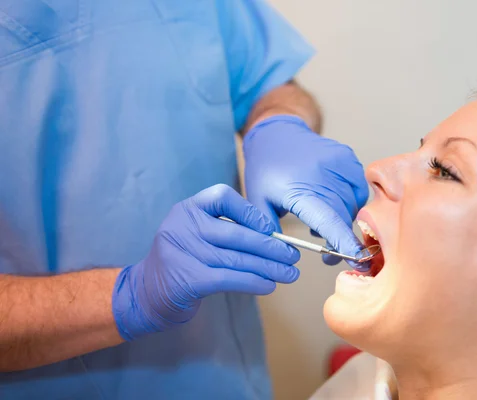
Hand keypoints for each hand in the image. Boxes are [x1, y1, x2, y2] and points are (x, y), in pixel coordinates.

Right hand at [112, 184, 300, 340]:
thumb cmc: (184, 259)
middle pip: (236, 234)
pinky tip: (269, 285)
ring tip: (290, 274)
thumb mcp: (197, 234)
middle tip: (293, 256)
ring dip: (269, 268)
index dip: (250, 212)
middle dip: (270, 247)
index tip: (270, 229)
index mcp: (187, 208)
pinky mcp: (188, 278)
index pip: (221, 197)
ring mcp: (183, 252)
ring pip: (237, 259)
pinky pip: (230, 279)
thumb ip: (226, 228)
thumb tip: (274, 237)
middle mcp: (182, 225)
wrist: (147, 291)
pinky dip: (254, 282)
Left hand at [243, 115, 368, 265]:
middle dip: (338, 241)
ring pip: (353, 206)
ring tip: (320, 217)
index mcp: (299, 189)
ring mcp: (339, 164)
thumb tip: (285, 256)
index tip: (355, 257)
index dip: (342, 240)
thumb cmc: (266, 171)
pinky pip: (359, 191)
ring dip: (341, 219)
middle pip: (342, 217)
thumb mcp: (258, 202)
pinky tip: (331, 200)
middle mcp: (323, 175)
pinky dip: (350, 201)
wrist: (277, 134)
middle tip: (328, 255)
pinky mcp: (348, 158)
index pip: (327, 219)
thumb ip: (270, 231)